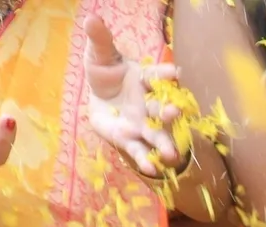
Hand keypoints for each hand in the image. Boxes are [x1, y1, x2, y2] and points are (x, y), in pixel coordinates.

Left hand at [84, 17, 190, 178]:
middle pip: (161, 108)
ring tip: (171, 154)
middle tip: (174, 112)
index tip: (174, 72)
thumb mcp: (99, 56)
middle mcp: (149, 103)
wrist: (102, 101)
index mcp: (144, 79)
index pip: (157, 76)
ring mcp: (143, 124)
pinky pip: (141, 151)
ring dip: (165, 144)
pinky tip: (152, 168)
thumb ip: (100, 40)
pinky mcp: (132, 140)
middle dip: (169, 111)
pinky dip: (146, 160)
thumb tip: (91, 18)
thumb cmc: (106, 75)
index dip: (166, 74)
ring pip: (156, 134)